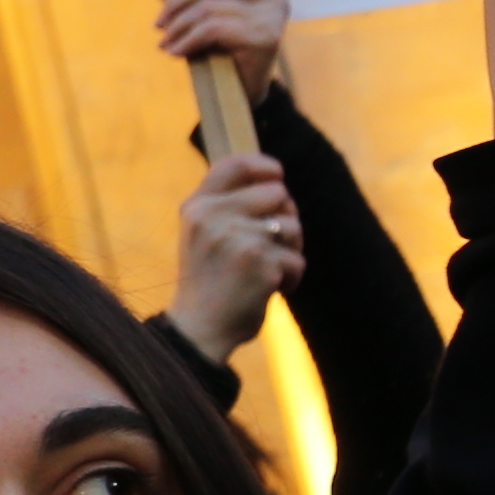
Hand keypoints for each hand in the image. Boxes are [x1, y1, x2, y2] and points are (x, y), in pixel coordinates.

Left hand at [133, 0, 291, 85]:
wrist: (238, 94)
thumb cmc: (216, 47)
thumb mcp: (191, 9)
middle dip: (177, 2)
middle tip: (159, 24)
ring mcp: (272, 14)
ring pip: (209, 6)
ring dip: (178, 25)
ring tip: (165, 42)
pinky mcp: (265, 36)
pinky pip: (213, 28)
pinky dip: (187, 40)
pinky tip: (176, 52)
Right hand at [167, 153, 304, 364]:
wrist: (198, 329)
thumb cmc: (207, 282)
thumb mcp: (202, 235)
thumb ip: (226, 207)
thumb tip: (276, 182)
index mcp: (197, 206)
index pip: (234, 164)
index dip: (263, 165)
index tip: (277, 175)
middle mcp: (213, 216)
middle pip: (277, 193)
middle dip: (285, 217)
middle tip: (273, 244)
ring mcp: (236, 238)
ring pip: (292, 226)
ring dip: (291, 250)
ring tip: (269, 270)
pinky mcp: (260, 263)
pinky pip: (297, 260)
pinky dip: (292, 278)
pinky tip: (272, 289)